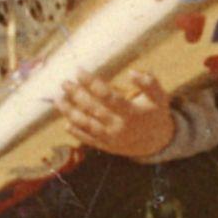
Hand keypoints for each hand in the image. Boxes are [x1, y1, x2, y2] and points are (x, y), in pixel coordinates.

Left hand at [57, 70, 175, 159]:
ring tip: (58, 100)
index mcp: (132, 113)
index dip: (92, 83)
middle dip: (77, 95)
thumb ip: (148, 83)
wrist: (158, 142)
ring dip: (71, 113)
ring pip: (88, 125)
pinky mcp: (107, 146)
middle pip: (94, 109)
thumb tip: (132, 73)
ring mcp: (112, 138)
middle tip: (64, 83)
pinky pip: (89, 140)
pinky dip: (77, 132)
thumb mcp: (158, 96)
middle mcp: (120, 127)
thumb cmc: (155, 112)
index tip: (78, 71)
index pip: (108, 96)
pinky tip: (66, 123)